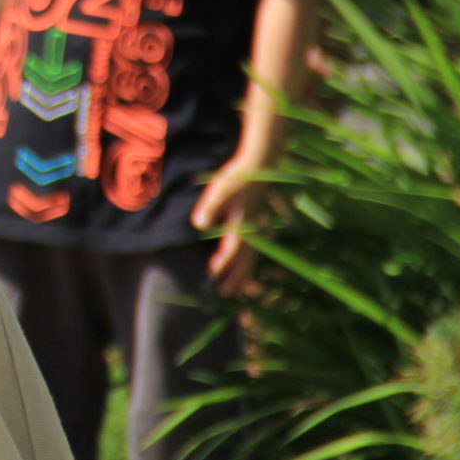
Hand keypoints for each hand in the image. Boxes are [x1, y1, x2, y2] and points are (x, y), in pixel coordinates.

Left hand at [191, 155, 271, 296]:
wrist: (261, 165)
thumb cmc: (238, 177)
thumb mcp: (219, 189)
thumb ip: (210, 207)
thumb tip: (199, 226)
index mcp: (241, 225)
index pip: (231, 252)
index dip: (222, 266)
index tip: (211, 278)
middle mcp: (251, 230)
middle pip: (245, 261)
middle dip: (237, 278)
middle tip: (226, 294)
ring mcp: (256, 228)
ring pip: (252, 257)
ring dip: (244, 272)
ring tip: (236, 287)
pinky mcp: (255, 223)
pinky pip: (254, 248)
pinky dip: (248, 260)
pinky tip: (241, 263)